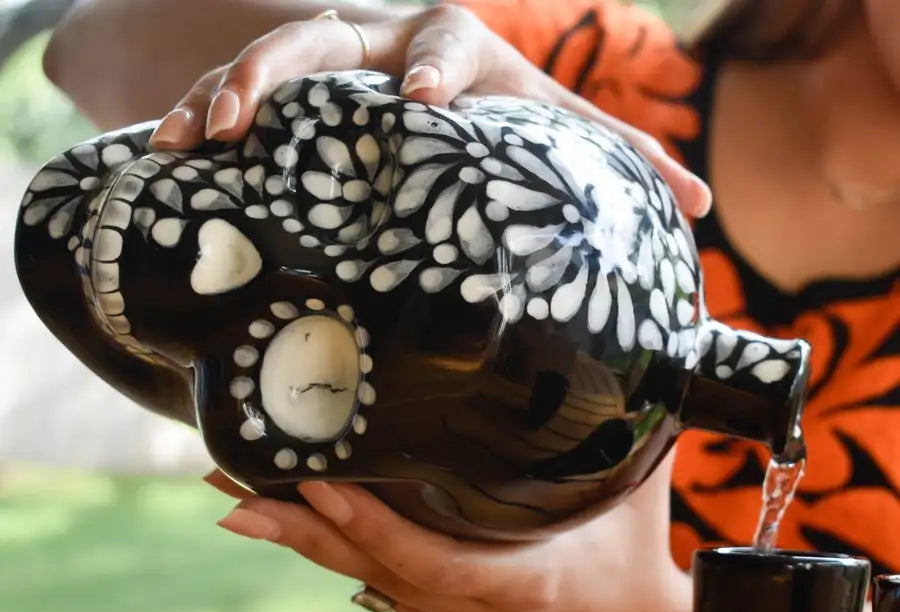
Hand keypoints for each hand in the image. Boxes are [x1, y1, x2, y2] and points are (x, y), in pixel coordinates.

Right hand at [149, 4, 711, 217]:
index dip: (437, 68)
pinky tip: (167, 153)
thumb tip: (702, 205)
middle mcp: (387, 47)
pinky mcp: (290, 93)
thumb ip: (620, 161)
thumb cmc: (501, 115)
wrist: (434, 84)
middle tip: (258, 114)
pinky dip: (199, 116)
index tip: (423, 104)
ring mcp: (332, 67)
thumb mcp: (556, 130)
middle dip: (291, 68)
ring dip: (226, 93)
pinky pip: (233, 93)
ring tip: (194, 136)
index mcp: (460, 53)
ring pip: (269, 59)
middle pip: (334, 33)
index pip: (451, 41)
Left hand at [206, 459, 694, 611]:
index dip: (356, 519)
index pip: (412, 550)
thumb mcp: (632, 499)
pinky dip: (330, 547)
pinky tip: (294, 522)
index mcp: (502, 581)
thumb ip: (628, 428)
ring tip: (232, 496)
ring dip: (295, 532)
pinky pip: (372, 577)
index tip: (302, 477)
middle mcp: (453, 602)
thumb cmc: (634, 573)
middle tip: (221, 476)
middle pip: (356, 560)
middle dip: (288, 518)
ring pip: (354, 572)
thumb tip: (652, 350)